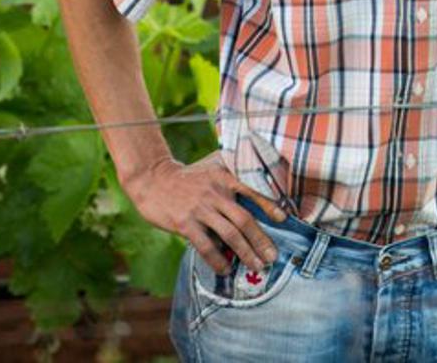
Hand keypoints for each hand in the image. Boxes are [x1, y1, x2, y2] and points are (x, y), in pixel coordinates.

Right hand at [123, 150, 287, 275]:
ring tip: (256, 265)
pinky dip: (218, 259)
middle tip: (272, 256)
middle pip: (244, 219)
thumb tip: (255, 196)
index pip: (252, 191)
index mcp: (224, 177)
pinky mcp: (185, 223)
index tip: (283, 219)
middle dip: (261, 240)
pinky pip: (206, 245)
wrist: (153, 179)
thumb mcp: (211, 169)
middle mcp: (215, 192)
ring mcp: (200, 208)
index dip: (269, 205)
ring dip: (245, 252)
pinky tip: (225, 268)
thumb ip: (230, 178)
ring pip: (229, 234)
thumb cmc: (187, 178)